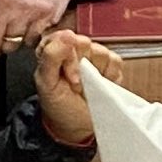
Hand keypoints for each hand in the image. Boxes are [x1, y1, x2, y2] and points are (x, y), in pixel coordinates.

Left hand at [31, 29, 122, 144]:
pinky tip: (102, 85)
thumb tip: (67, 35)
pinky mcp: (110, 67)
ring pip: (101, 51)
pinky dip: (111, 75)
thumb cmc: (58, 105)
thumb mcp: (46, 83)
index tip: (65, 74)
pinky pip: (116, 61)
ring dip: (95, 71)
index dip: (65, 53)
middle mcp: (74, 52)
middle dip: (80, 64)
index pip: (61, 36)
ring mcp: (93, 59)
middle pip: (83, 42)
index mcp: (53, 51)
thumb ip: (51, 57)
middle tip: (76, 83)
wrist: (76, 126)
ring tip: (88, 86)